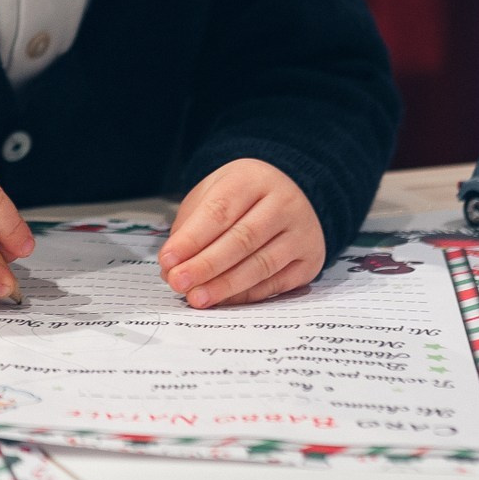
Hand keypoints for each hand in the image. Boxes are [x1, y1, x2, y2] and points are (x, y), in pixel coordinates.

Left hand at [159, 159, 324, 307]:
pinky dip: (247, 295)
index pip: (219, 212)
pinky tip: (224, 299)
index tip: (168, 260)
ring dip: (225, 286)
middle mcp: (283, 203)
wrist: (295, 191)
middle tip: (178, 283)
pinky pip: (277, 283)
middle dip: (205, 266)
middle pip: (241, 240)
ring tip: (197, 297)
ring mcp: (301, 232)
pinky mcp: (310, 260)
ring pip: (261, 265)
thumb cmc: (246, 194)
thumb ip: (190, 226)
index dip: (191, 239)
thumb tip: (171, 267)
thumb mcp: (214, 192)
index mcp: (253, 179)